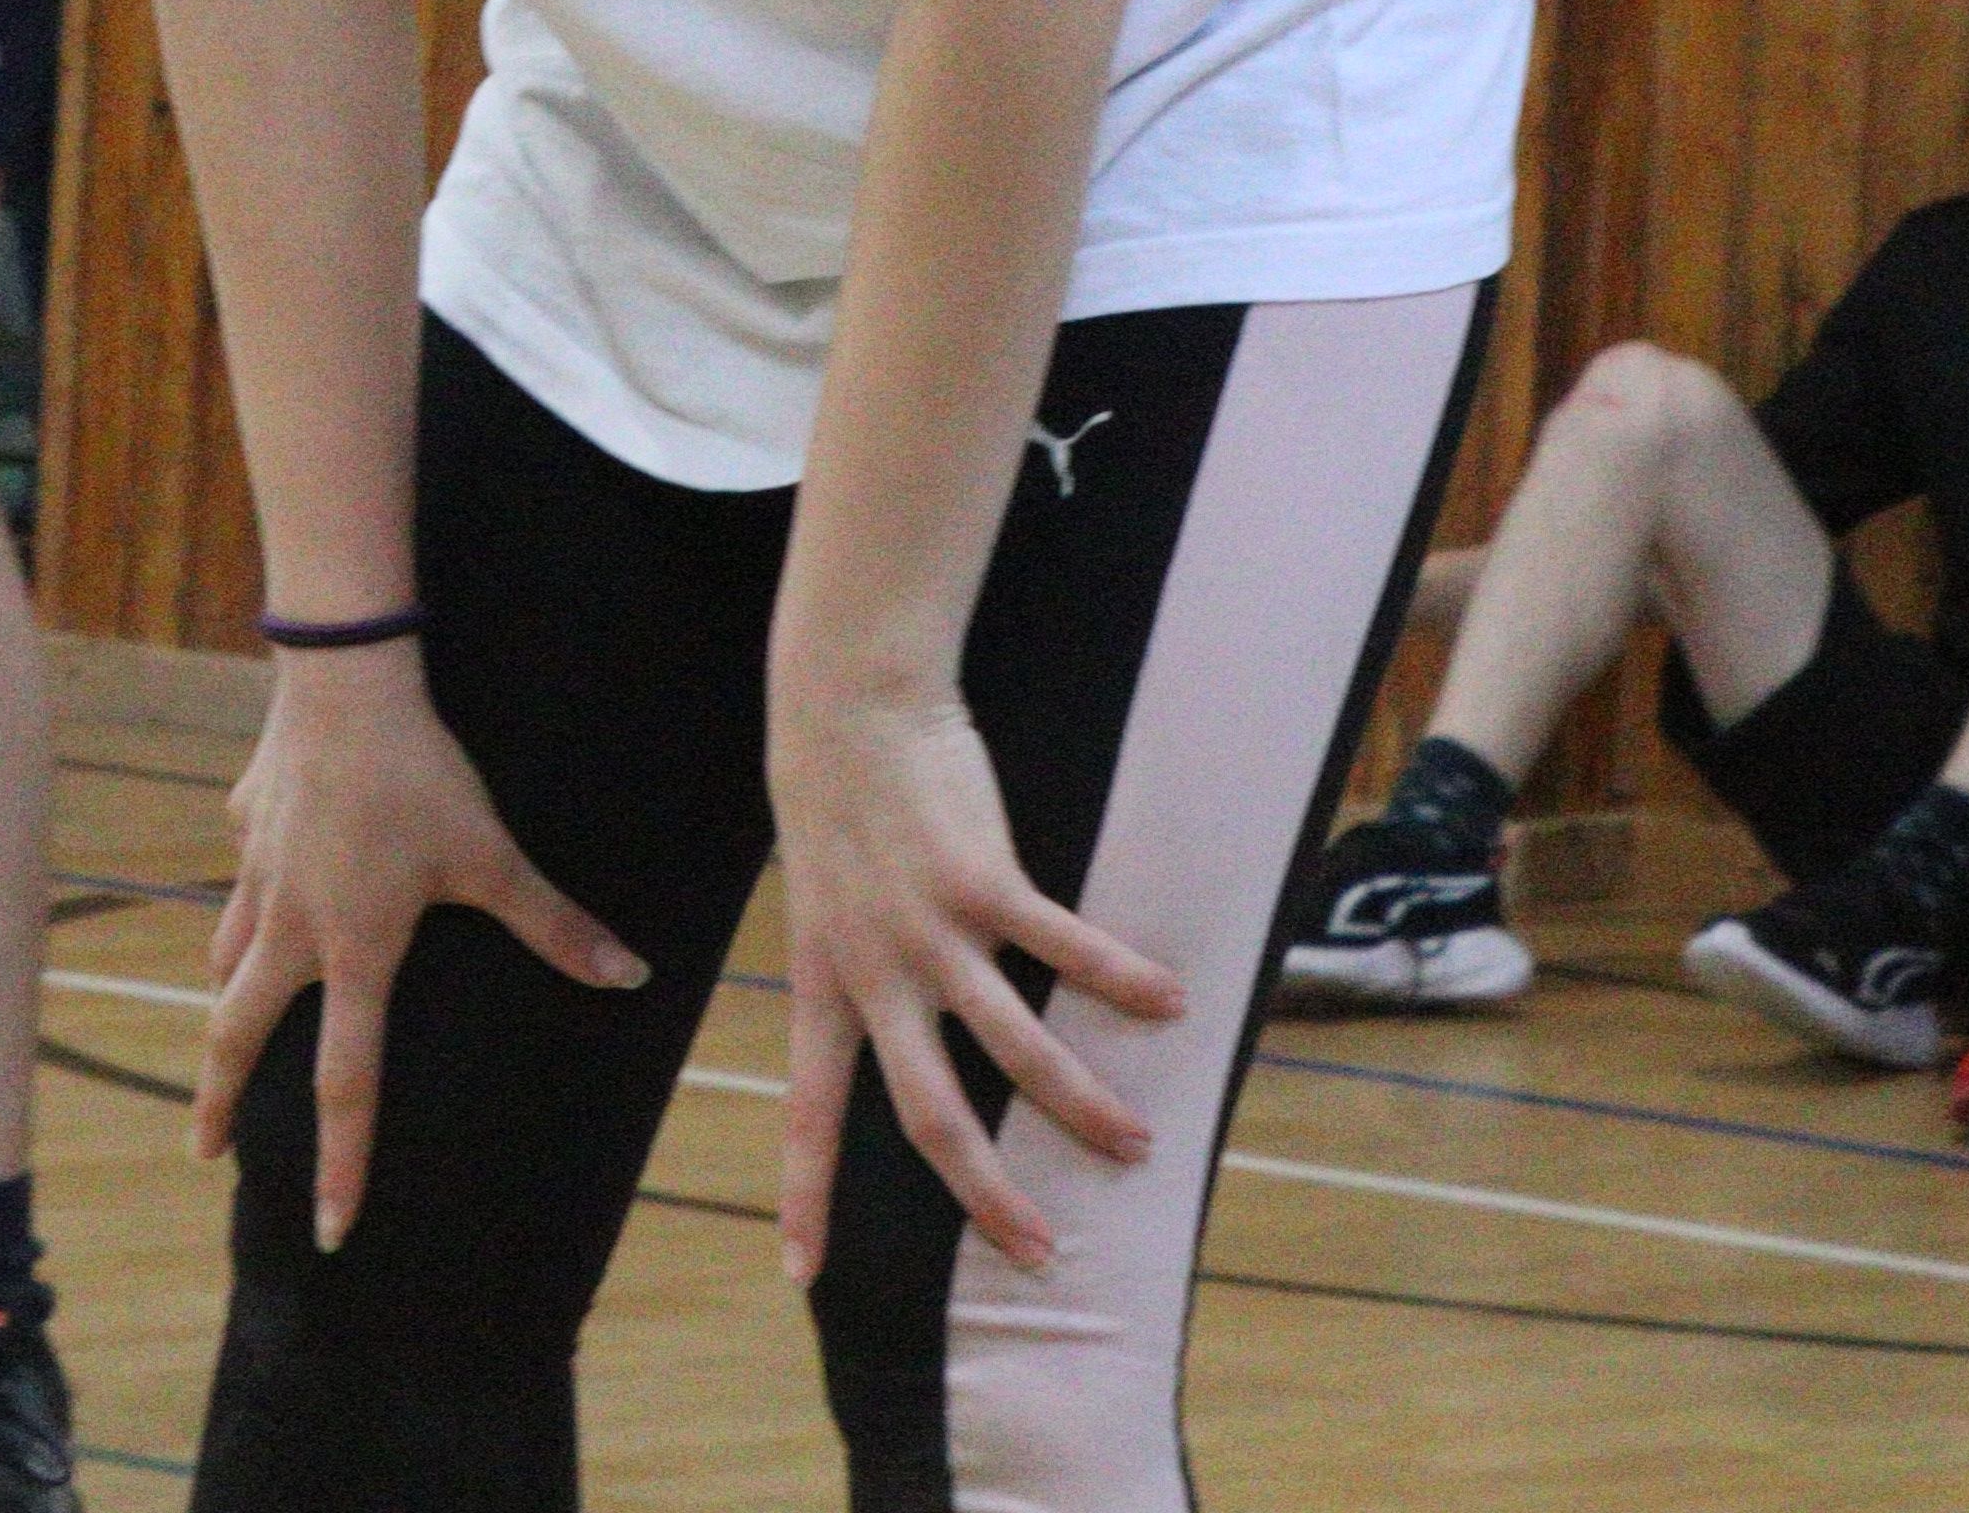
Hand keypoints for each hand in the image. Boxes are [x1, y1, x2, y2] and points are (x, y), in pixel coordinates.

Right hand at [199, 645, 645, 1250]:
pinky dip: (249, 893)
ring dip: (226, 1000)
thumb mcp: (492, 855)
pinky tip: (270, 872)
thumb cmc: (421, 775)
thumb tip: (630, 974)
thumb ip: (552, 923)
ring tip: (226, 1027)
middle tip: (206, 1150)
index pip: (346, 1082)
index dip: (341, 1162)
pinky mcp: (246, 820)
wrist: (345, 680)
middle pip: (237, 1034)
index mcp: (354, 951)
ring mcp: (260, 873)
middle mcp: (294, 926)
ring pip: (227, 955)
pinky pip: (244, 873)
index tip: (331, 1228)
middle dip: (219, 1100)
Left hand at [768, 678, 1181, 1283]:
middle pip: (930, 1113)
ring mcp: (929, 928)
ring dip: (1080, 1105)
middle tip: (1041, 1254)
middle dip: (986, 1194)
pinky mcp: (981, 878)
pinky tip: (1169, 999)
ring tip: (1136, 1144)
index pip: (808, 1106)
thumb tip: (899, 999)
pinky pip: (1062, 946)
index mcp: (825, 978)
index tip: (799, 1271)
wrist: (845, 698)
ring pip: (1014, 1049)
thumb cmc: (837, 791)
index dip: (805, 1189)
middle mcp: (875, 970)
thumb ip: (859, 954)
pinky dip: (1119, 976)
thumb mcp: (821, 891)